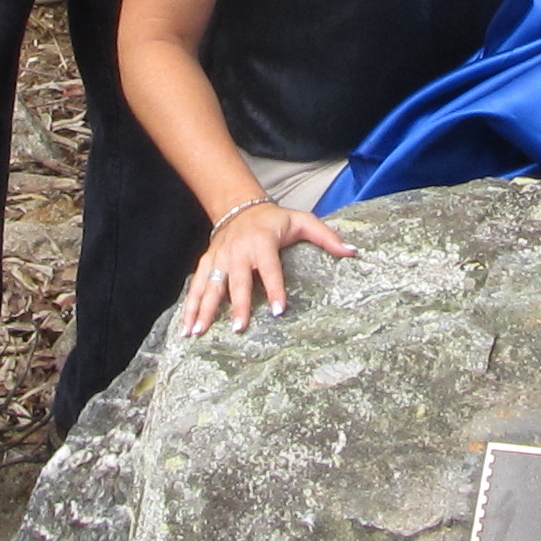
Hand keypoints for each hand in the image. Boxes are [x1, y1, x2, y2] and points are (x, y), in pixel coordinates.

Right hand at [181, 199, 351, 336]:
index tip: (280, 310)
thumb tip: (353, 253)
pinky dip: (190, 306)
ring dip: (204, 310)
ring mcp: (219, 258)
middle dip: (238, 305)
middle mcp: (238, 251)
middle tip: (239, 328)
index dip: (275, 288)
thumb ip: (327, 238)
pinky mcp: (207, 263)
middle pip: (237, 281)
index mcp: (262, 242)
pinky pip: (196, 286)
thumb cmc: (275, 220)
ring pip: (210, 286)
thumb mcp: (303, 221)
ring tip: (198, 333)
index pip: (270, 269)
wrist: (239, 206)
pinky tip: (186, 327)